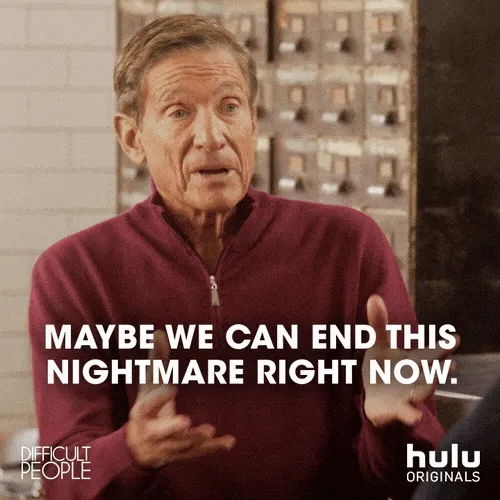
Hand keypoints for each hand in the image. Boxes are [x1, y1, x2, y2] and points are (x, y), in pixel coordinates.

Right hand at [126, 330, 235, 467]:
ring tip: (210, 431)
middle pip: (161, 432)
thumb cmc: (148, 408)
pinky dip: (213, 449)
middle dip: (172, 428)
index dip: (158, 398)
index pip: (147, 406)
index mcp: (141, 414)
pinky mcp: (181, 456)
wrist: (137, 448)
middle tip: (186, 421)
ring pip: (181, 445)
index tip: (172, 387)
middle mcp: (150, 433)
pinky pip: (197, 454)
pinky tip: (229, 442)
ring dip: (196, 440)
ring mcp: (166, 447)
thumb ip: (157, 360)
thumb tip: (160, 332)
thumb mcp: (149, 384)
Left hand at [362, 295, 459, 427]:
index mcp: (414, 361)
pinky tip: (414, 416)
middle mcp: (416, 378)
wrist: (375, 397)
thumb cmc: (383, 368)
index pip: (430, 352)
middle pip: (430, 373)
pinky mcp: (397, 410)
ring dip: (427, 388)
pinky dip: (409, 414)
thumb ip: (378, 324)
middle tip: (449, 364)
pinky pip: (405, 413)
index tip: (455, 339)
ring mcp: (408, 395)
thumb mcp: (379, 345)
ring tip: (432, 383)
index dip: (442, 346)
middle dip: (439, 369)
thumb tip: (373, 297)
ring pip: (421, 393)